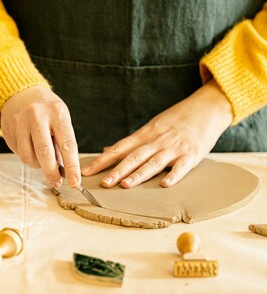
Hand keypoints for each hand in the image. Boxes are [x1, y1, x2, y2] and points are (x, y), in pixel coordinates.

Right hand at [0, 86, 80, 187]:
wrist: (21, 93)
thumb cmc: (47, 110)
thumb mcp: (61, 119)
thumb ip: (63, 143)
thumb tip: (64, 172)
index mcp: (57, 113)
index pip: (67, 144)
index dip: (72, 166)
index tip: (75, 182)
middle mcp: (37, 116)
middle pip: (44, 152)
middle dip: (52, 172)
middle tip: (57, 182)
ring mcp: (20, 122)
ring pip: (28, 156)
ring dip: (37, 165)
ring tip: (42, 160)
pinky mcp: (8, 129)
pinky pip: (18, 153)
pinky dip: (27, 156)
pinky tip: (30, 147)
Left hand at [81, 79, 232, 187]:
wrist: (205, 109)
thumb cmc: (176, 120)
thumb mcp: (152, 127)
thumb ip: (132, 142)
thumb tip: (109, 150)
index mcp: (145, 135)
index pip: (119, 148)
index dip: (103, 160)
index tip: (87, 170)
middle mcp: (157, 141)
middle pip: (134, 157)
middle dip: (117, 170)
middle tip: (103, 183)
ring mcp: (174, 148)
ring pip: (154, 162)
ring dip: (139, 174)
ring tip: (126, 184)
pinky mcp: (192, 154)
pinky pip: (181, 166)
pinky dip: (173, 175)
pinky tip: (165, 184)